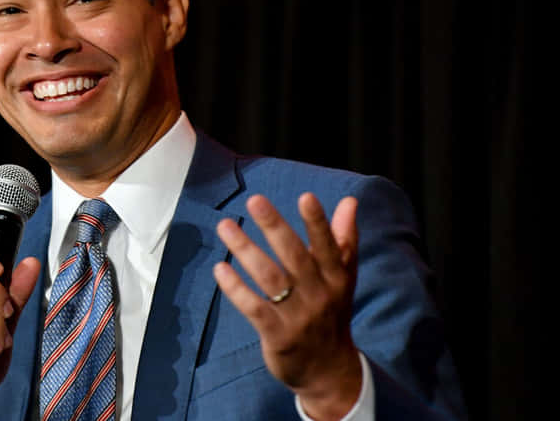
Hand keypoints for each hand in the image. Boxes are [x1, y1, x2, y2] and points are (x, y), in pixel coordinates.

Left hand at [213, 193, 361, 420]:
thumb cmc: (332, 313)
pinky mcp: (278, 336)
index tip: (305, 196)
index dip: (318, 223)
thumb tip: (349, 202)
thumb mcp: (344, 278)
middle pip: (295, 256)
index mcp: (336, 279)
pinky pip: (254, 308)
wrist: (329, 372)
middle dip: (275, 227)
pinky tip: (220, 268)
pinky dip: (236, 288)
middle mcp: (319, 295)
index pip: (328, 246)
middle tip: (254, 200)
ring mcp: (298, 317)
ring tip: (225, 225)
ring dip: (246, 249)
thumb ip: (343, 239)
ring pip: (270, 278)